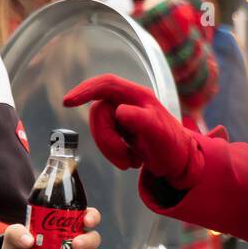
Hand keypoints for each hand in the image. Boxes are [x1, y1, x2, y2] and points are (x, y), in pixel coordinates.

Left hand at [0, 208, 101, 248]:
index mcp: (62, 227)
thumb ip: (16, 233)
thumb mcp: (12, 238)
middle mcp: (72, 242)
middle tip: (76, 244)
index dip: (91, 216)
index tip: (87, 221)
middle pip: (93, 237)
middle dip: (89, 240)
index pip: (84, 217)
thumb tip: (28, 240)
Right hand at [64, 74, 195, 182]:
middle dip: (106, 139)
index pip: (106, 85)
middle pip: (98, 113)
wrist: (180, 162)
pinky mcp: (118, 128)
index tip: (67, 102)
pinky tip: (129, 159)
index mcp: (137, 96)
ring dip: (109, 149)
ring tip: (131, 161)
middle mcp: (127, 102)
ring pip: (98, 128)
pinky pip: (102, 137)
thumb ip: (142, 121)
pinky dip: (111, 152)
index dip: (85, 90)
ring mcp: (121, 115)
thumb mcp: (161, 135)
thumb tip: (120, 112)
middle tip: (124, 160)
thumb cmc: (174, 147)